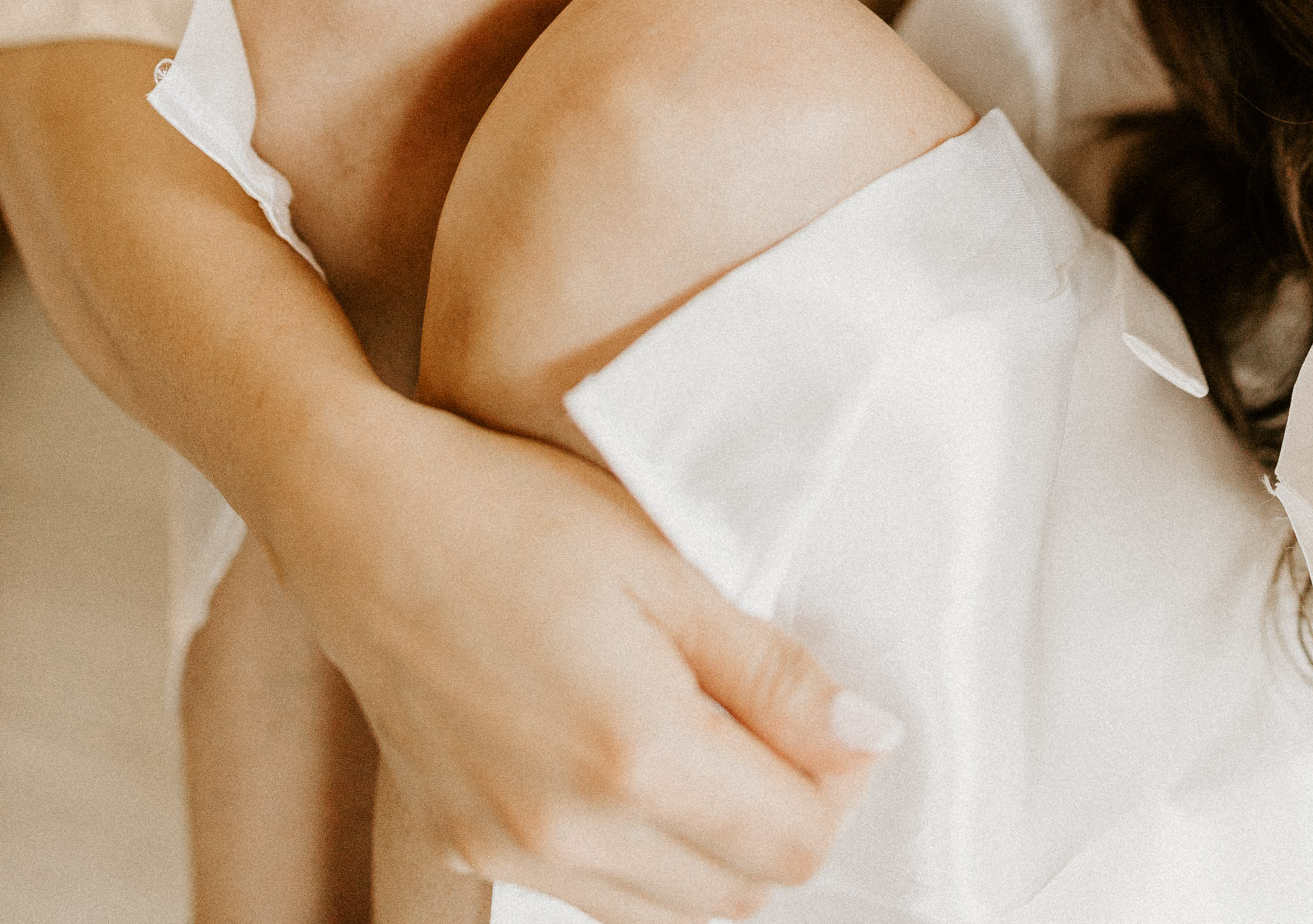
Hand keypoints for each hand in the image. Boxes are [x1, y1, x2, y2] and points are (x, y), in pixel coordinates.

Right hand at [269, 393, 888, 919]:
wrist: (363, 514)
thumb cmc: (516, 511)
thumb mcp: (667, 565)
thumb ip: (772, 672)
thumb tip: (866, 738)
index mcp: (634, 753)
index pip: (791, 844)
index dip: (841, 788)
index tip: (846, 724)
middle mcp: (567, 830)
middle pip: (735, 897)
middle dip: (787, 825)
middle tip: (792, 730)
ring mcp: (507, 848)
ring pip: (665, 911)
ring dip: (716, 851)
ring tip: (718, 739)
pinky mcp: (462, 840)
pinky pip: (589, 893)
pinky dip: (642, 855)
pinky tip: (638, 761)